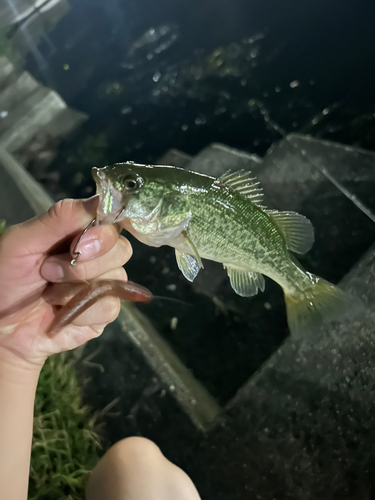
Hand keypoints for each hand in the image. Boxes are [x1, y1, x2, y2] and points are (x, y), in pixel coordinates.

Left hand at [0, 197, 131, 370]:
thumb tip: (100, 198)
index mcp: (79, 231)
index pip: (112, 220)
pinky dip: (81, 311)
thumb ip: (60, 218)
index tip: (81, 242)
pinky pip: (109, 307)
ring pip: (117, 278)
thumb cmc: (4, 279)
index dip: (103, 232)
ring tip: (49, 294)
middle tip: (49, 271)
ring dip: (76, 289)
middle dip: (85, 263)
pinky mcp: (103, 313)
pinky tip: (61, 313)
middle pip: (121, 249)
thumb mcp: (23, 241)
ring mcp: (103, 285)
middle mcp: (97, 255)